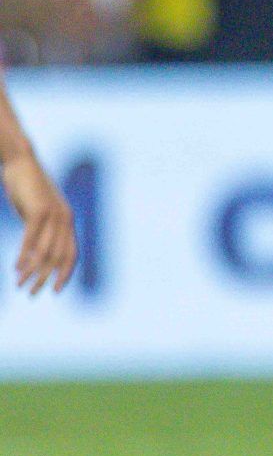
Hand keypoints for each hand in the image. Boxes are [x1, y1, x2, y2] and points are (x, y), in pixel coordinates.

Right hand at [6, 153, 76, 295]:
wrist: (21, 162)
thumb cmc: (27, 189)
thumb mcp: (36, 213)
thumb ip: (40, 231)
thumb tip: (36, 252)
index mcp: (67, 221)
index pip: (72, 254)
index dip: (65, 274)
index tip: (56, 290)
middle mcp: (65, 219)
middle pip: (59, 257)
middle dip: (46, 278)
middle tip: (32, 293)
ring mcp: (54, 215)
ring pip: (45, 251)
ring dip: (32, 271)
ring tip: (21, 285)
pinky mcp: (39, 210)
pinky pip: (32, 239)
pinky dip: (25, 255)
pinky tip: (17, 268)